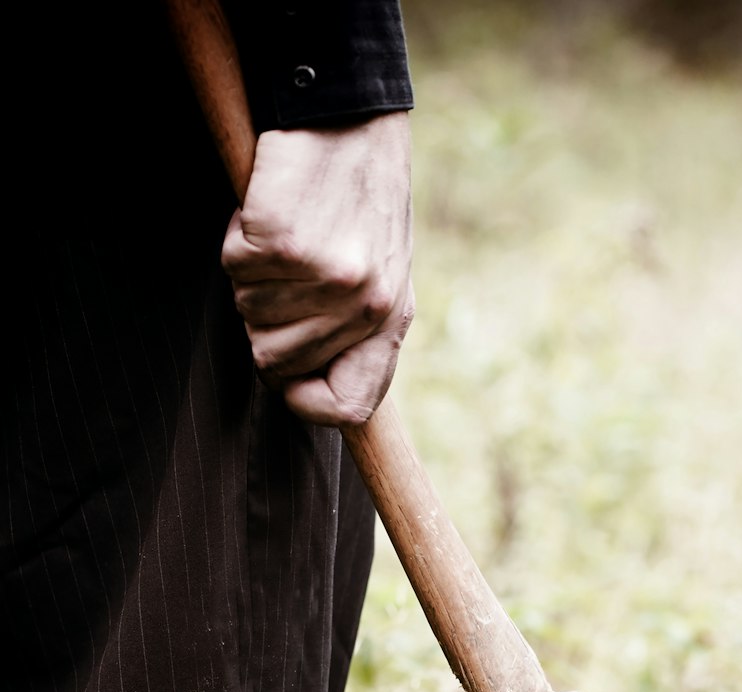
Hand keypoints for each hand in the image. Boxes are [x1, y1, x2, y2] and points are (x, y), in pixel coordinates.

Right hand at [221, 113, 413, 428]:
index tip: (289, 380)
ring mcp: (326, 278)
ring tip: (285, 234)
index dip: (306, 403)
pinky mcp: (285, 243)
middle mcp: (364, 307)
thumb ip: (352, 332)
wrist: (348, 117)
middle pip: (275, 363)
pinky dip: (237, 237)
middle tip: (286, 272)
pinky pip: (233, 268)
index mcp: (389, 320)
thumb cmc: (355, 198)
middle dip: (265, 321)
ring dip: (252, 275)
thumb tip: (306, 391)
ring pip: (248, 315)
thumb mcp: (376, 273)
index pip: (348, 407)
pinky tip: (267, 210)